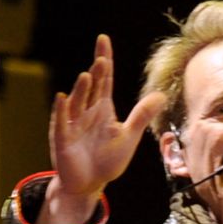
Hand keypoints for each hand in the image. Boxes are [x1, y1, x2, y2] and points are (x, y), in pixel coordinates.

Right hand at [42, 34, 164, 223]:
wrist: (89, 184)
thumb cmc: (107, 160)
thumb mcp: (128, 136)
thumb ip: (141, 115)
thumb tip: (161, 95)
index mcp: (102, 108)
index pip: (105, 79)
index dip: (104, 59)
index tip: (103, 39)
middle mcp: (86, 112)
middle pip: (91, 87)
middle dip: (96, 73)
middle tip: (102, 58)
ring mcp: (73, 125)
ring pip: (77, 102)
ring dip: (81, 89)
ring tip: (88, 75)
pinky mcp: (63, 140)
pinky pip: (61, 123)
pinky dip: (61, 110)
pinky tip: (62, 97)